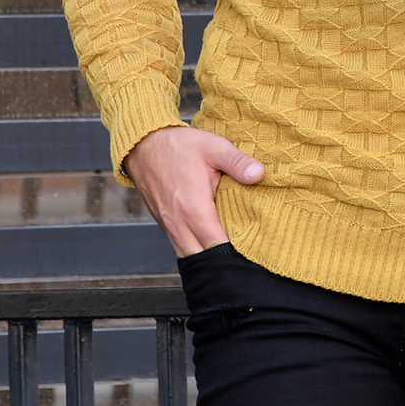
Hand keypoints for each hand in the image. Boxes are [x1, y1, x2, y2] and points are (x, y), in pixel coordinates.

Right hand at [123, 125, 263, 256]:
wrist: (144, 145)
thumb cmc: (179, 146)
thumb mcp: (214, 147)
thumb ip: (238, 162)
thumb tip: (259, 174)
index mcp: (194, 208)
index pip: (217, 246)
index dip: (235, 252)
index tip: (251, 249)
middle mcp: (178, 223)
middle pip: (203, 258)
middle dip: (223, 260)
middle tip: (243, 254)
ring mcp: (169, 226)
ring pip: (190, 256)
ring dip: (208, 256)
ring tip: (228, 251)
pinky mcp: (164, 225)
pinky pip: (180, 246)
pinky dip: (196, 249)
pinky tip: (210, 241)